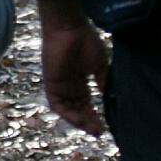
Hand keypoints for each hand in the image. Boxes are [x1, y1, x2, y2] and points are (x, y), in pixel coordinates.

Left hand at [35, 0, 112, 139]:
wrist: (70, 28)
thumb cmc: (85, 41)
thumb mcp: (99, 65)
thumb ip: (103, 81)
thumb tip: (109, 98)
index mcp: (80, 81)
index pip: (86, 103)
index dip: (95, 115)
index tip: (105, 126)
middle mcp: (69, 86)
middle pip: (78, 110)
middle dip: (89, 122)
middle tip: (100, 132)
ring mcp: (60, 86)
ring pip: (68, 110)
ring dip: (79, 121)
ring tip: (92, 129)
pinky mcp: (51, 85)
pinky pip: (58, 105)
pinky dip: (68, 114)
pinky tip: (80, 121)